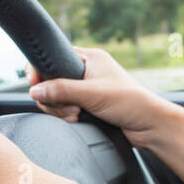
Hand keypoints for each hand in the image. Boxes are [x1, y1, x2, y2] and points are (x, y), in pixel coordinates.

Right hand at [28, 47, 175, 147]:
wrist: (150, 127)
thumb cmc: (130, 103)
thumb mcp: (92, 94)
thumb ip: (61, 91)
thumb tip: (34, 90)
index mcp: (90, 58)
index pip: (53, 57)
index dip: (40, 71)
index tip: (34, 85)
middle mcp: (87, 71)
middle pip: (51, 81)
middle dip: (54, 98)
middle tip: (70, 108)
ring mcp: (86, 89)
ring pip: (56, 97)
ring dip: (60, 109)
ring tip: (76, 115)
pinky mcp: (88, 106)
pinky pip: (65, 108)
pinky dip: (66, 115)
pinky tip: (77, 120)